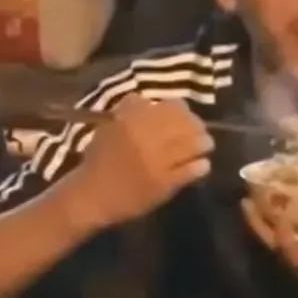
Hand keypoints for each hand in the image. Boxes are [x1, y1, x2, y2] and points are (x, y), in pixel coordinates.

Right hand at [69, 94, 212, 230]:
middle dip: (198, 127)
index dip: (183, 109)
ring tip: (205, 146)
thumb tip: (153, 101)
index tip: (184, 115)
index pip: (173, 106)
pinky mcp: (166, 183)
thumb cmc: (99, 160)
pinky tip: (201, 166)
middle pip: (188, 124)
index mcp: (135, 119)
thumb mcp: (110, 125)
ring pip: (195, 144)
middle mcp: (150, 136)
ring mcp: (159, 160)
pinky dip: (201, 166)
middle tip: (200, 132)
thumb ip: (131, 110)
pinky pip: (193, 170)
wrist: (91, 196)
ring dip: (204, 144)